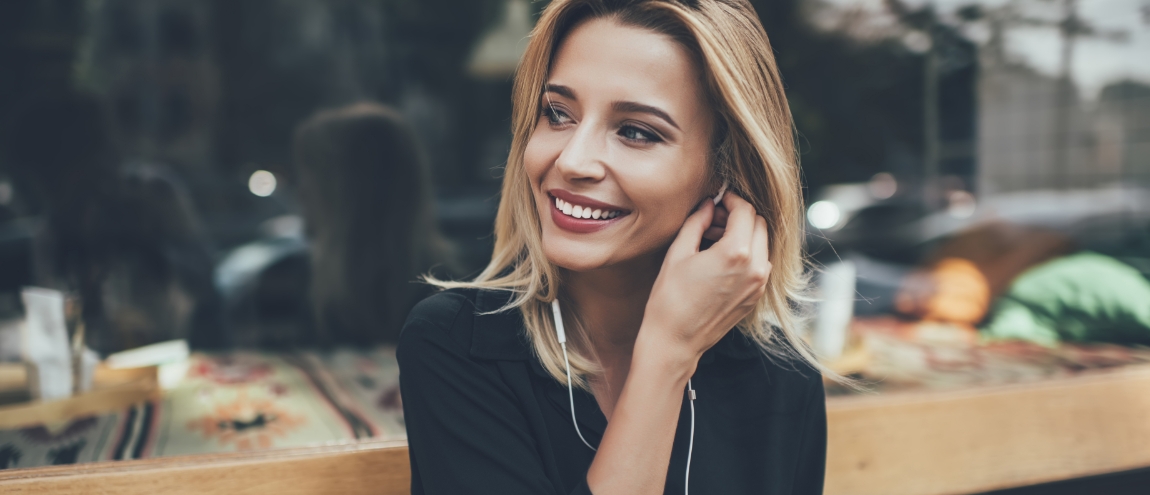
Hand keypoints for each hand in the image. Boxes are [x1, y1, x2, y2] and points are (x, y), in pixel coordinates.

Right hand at [638, 193, 771, 363]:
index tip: (717, 198)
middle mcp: (754, 268)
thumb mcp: (678, 253)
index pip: (745, 211)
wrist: (675, 341)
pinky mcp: (755, 297)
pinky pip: (759, 264)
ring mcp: (758, 284)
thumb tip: (708, 205)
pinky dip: (746, 253)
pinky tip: (720, 258)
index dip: (731, 200)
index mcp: (736, 253)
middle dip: (739, 215)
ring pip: (762, 244)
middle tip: (714, 217)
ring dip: (744, 234)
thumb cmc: (670, 299)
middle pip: (759, 224)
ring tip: (714, 238)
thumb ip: (697, 223)